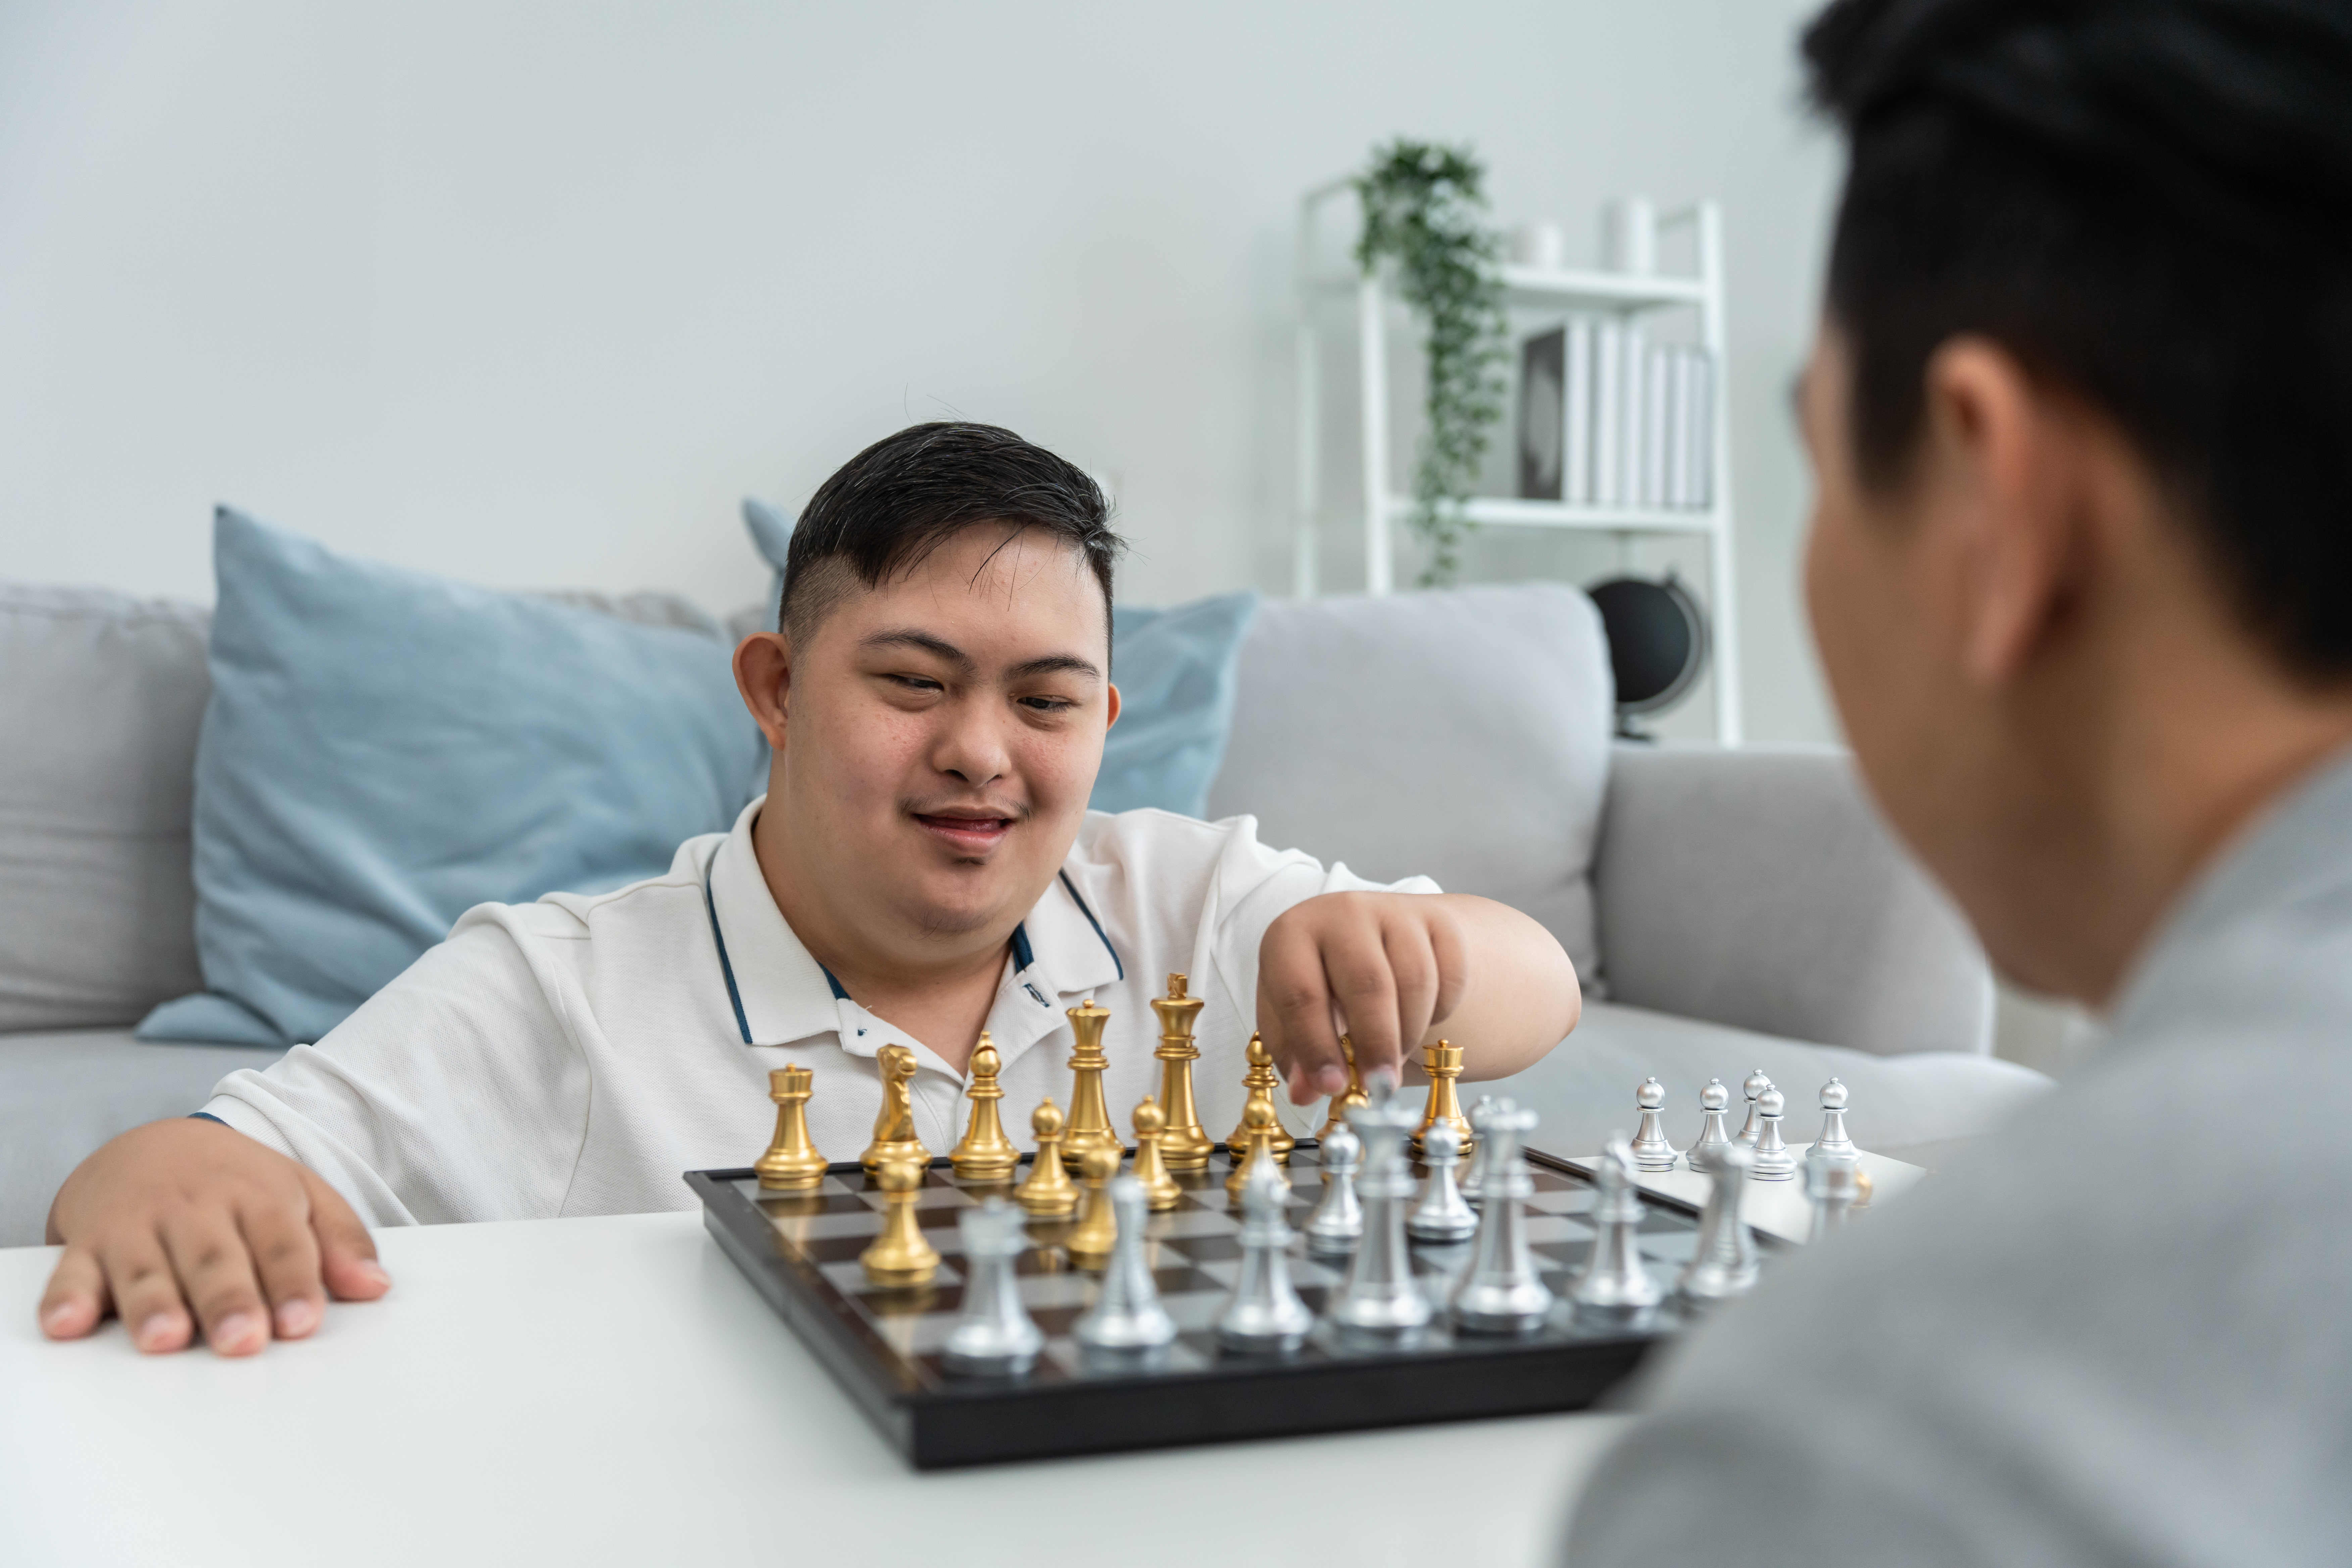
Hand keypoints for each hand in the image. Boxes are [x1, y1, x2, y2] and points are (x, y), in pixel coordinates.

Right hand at [39, 1117, 389, 1355]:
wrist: (154, 1144)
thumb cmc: (239, 1184)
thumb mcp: (301, 1197)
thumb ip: (340, 1242)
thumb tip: (377, 1286)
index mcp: (258, 1198)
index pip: (281, 1244)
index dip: (293, 1283)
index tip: (303, 1323)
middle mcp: (197, 1210)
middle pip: (215, 1259)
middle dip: (228, 1300)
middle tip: (242, 1340)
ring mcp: (139, 1225)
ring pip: (146, 1268)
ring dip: (153, 1304)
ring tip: (164, 1339)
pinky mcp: (87, 1242)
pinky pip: (72, 1271)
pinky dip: (66, 1297)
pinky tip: (66, 1324)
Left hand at [1256, 891, 1469, 1104]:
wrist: (1371, 935)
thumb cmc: (1320, 983)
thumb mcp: (1291, 1014)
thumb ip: (1295, 1054)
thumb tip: (1305, 1094)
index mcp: (1291, 934)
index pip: (1301, 994)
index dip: (1316, 1047)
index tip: (1333, 1088)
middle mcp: (1342, 912)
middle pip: (1366, 983)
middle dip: (1375, 1044)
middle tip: (1380, 1087)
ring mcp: (1395, 911)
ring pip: (1415, 980)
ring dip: (1408, 1033)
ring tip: (1394, 1059)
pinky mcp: (1438, 919)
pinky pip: (1450, 975)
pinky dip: (1440, 1011)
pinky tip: (1420, 1021)